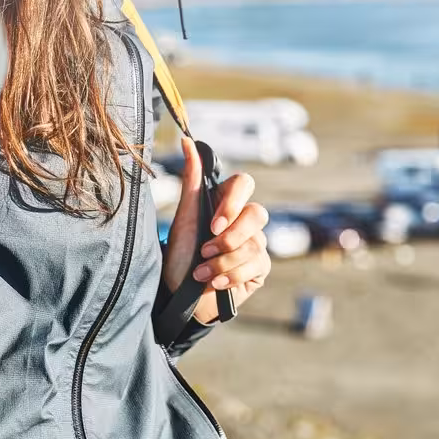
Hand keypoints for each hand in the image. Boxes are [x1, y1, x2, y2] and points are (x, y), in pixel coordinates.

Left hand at [162, 137, 270, 323]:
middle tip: (205, 250)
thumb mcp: (184, 217)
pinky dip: (232, 276)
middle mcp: (243, 220)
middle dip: (230, 237)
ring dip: (223, 262)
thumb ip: (191, 179)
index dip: (233, 203)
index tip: (213, 224)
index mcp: (226, 202)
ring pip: (255, 244)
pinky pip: (257, 265)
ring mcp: (254, 244)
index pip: (244, 183)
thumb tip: (187, 140)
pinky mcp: (259, 268)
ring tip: (202, 273)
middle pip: (258, 214)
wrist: (180, 297)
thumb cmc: (180, 255)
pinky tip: (215, 284)